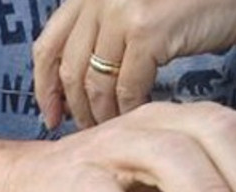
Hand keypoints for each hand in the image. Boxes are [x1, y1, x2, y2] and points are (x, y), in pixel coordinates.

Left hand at [33, 0, 235, 127]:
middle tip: (84, 134)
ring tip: (111, 134)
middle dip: (74, 108)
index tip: (50, 117)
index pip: (47, 46)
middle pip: (68, 69)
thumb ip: (103, 34)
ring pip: (95, 83)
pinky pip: (126, 87)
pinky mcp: (147, 31)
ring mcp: (120, 12)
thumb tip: (75, 84)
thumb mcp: (135, 9)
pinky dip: (128, 111)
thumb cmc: (191, 5)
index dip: (43, 87)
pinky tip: (137, 122)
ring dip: (101, 115)